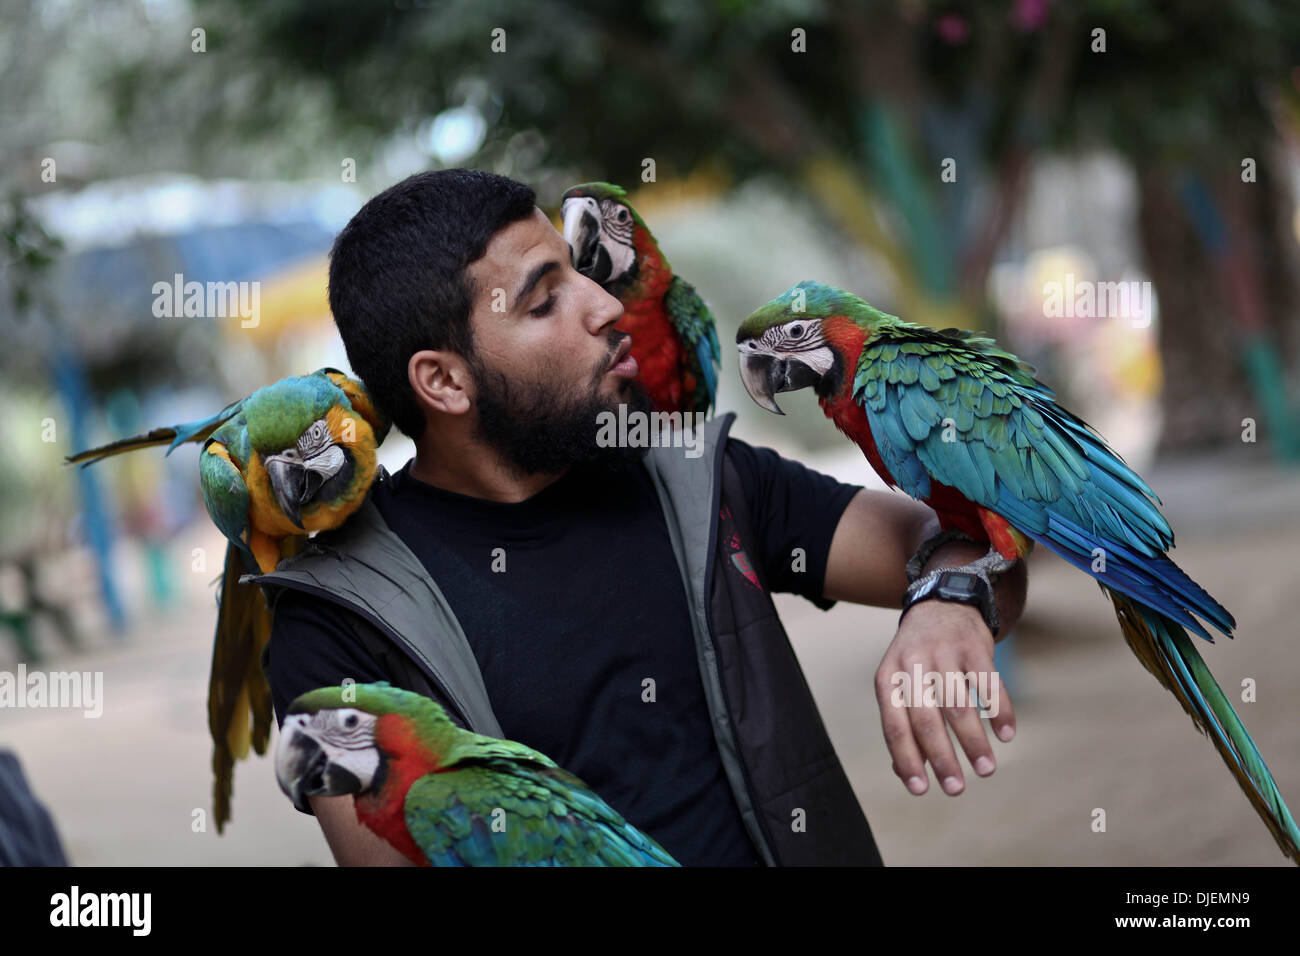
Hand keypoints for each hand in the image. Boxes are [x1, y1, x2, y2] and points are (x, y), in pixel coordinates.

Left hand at [873, 599, 1015, 795]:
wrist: (941, 604)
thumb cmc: (917, 658)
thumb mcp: (898, 683)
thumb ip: (901, 724)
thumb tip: (904, 773)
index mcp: (888, 678)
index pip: (894, 726)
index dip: (906, 759)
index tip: (920, 790)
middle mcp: (913, 665)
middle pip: (926, 719)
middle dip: (942, 758)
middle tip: (956, 789)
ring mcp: (944, 654)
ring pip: (959, 706)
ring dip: (974, 742)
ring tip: (986, 769)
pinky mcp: (974, 647)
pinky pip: (989, 684)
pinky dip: (1000, 712)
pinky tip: (1006, 735)